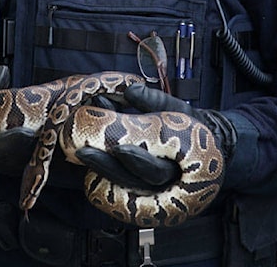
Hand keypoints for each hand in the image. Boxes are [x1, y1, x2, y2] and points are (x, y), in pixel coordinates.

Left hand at [75, 84, 236, 191]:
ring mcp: (144, 188)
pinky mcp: (131, 185)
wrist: (199, 145)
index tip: (118, 148)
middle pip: (130, 181)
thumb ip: (154, 101)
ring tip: (78, 151)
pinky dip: (98, 171)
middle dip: (106, 166)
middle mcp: (159, 183)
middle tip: (82, 151)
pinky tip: (84, 157)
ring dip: (98, 167)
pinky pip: (113, 184)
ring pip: (118, 183)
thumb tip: (132, 89)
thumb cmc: (186, 125)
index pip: (154, 170)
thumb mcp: (175, 110)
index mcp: (175, 166)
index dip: (136, 160)